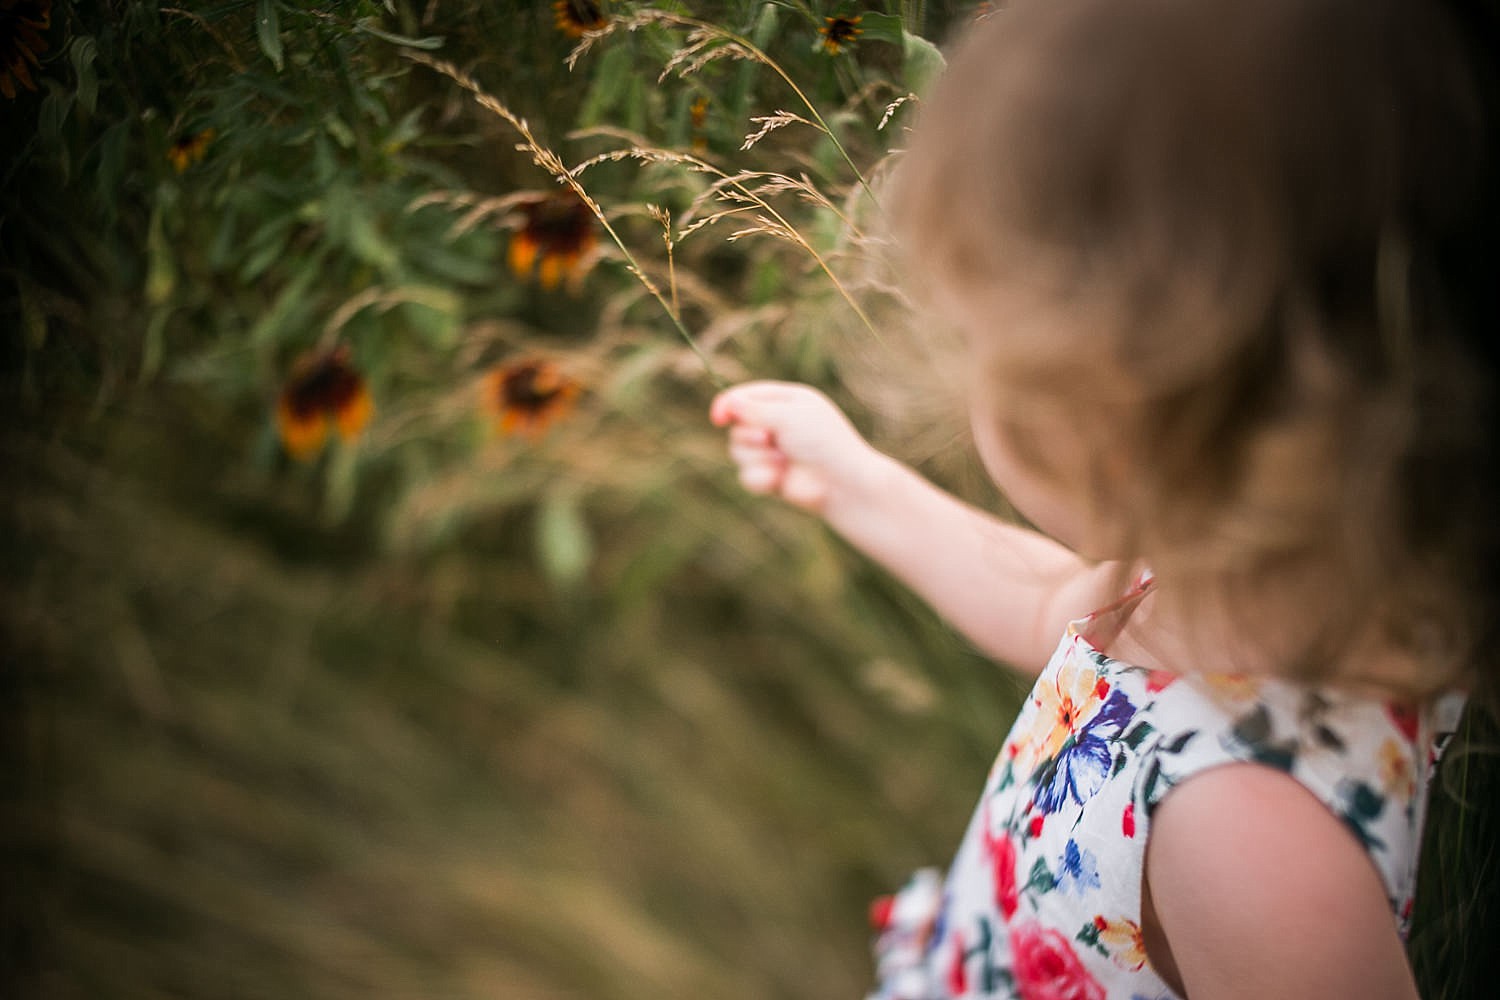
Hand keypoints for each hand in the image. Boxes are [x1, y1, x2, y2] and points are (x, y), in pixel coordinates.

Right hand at [709, 381, 879, 513]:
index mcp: (786, 401)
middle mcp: (777, 424)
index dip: (728, 405)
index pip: (746, 397)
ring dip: (757, 458)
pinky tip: (780, 480)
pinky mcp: (771, 477)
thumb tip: (728, 403)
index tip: (719, 417)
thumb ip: (755, 410)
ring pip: (737, 452)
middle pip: (737, 426)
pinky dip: (761, 478)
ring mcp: (773, 452)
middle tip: (768, 440)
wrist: (842, 484)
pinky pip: (746, 476)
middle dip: (748, 435)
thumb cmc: (823, 443)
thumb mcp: (788, 417)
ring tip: (782, 462)